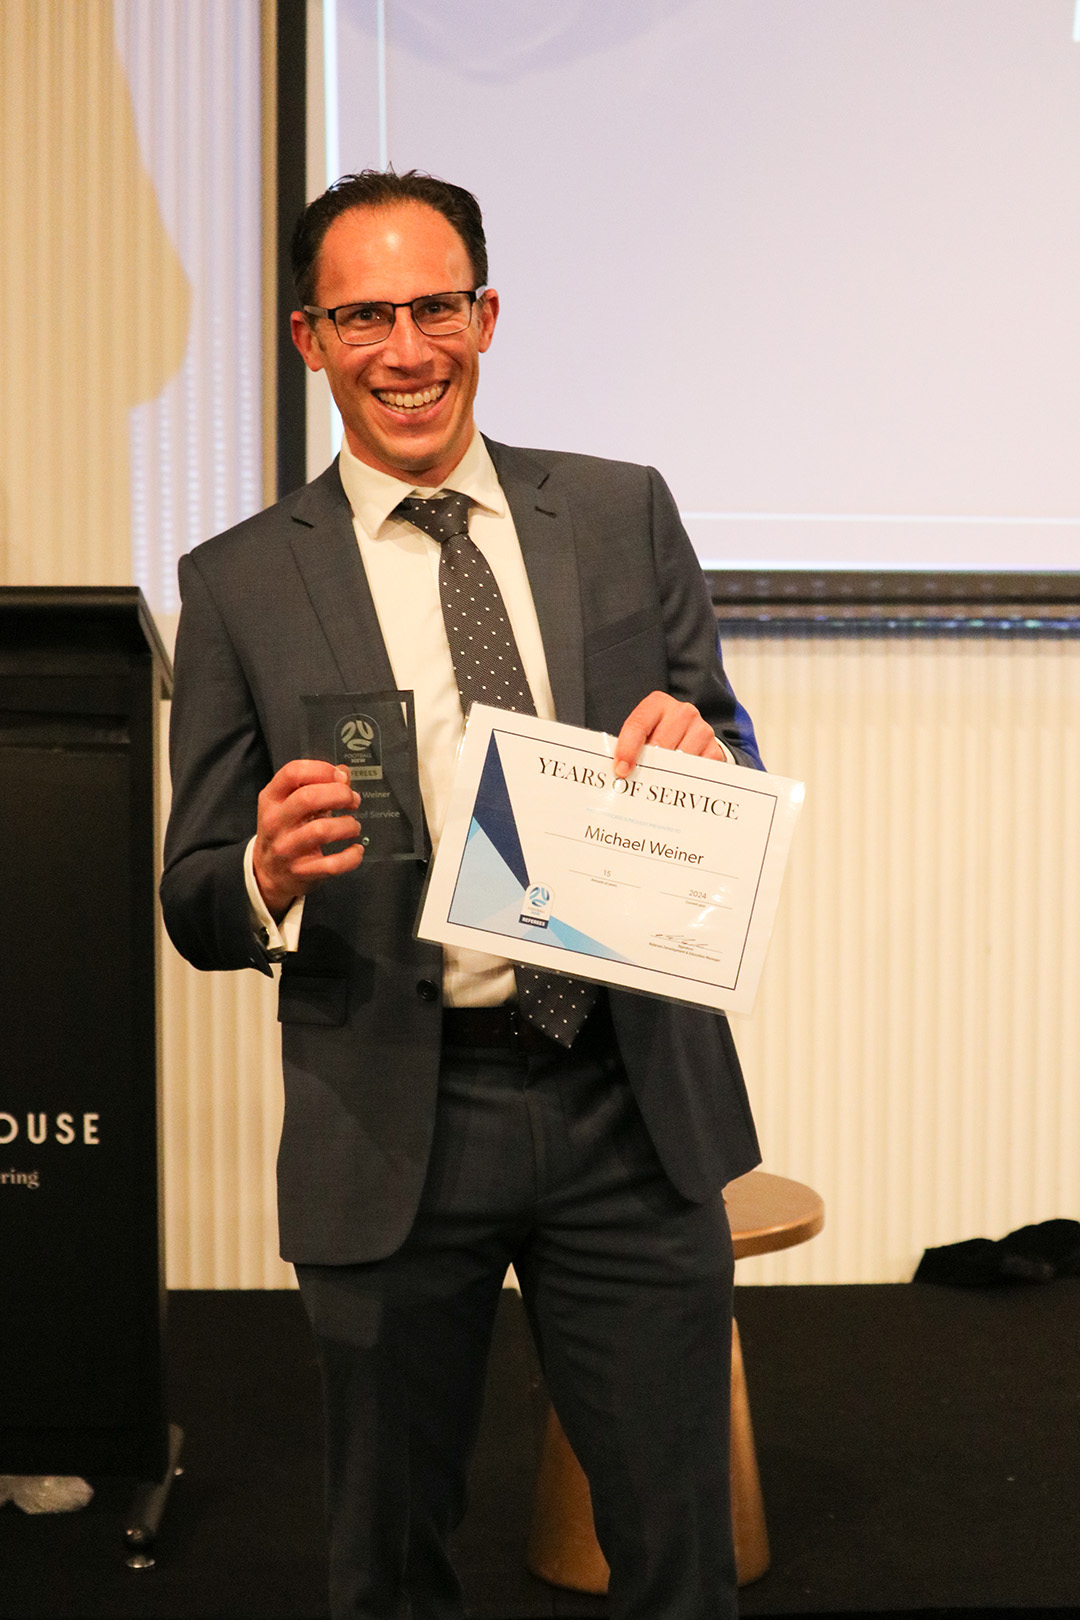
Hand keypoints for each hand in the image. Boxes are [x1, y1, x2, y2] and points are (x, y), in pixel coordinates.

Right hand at [253, 760, 362, 918]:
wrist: (267, 872)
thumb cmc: (284, 831)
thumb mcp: (289, 804)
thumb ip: (316, 785)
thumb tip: (344, 772)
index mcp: (271, 799)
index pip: (293, 772)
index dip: (322, 769)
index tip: (339, 777)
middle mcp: (275, 822)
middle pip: (309, 798)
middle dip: (340, 795)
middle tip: (352, 800)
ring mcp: (287, 849)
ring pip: (321, 830)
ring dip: (347, 825)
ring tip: (353, 826)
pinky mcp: (301, 872)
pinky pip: (332, 864)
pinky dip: (351, 856)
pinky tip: (355, 850)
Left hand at [612, 692, 725, 779]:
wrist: (693, 736)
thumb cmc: (661, 737)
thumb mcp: (644, 734)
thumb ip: (631, 746)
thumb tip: (620, 771)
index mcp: (658, 703)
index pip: (638, 724)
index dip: (627, 749)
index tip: (621, 770)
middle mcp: (683, 712)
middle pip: (658, 744)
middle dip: (645, 765)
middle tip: (637, 781)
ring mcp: (701, 729)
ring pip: (677, 759)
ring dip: (665, 774)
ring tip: (658, 781)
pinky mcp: (714, 749)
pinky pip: (696, 771)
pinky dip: (684, 781)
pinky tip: (677, 783)